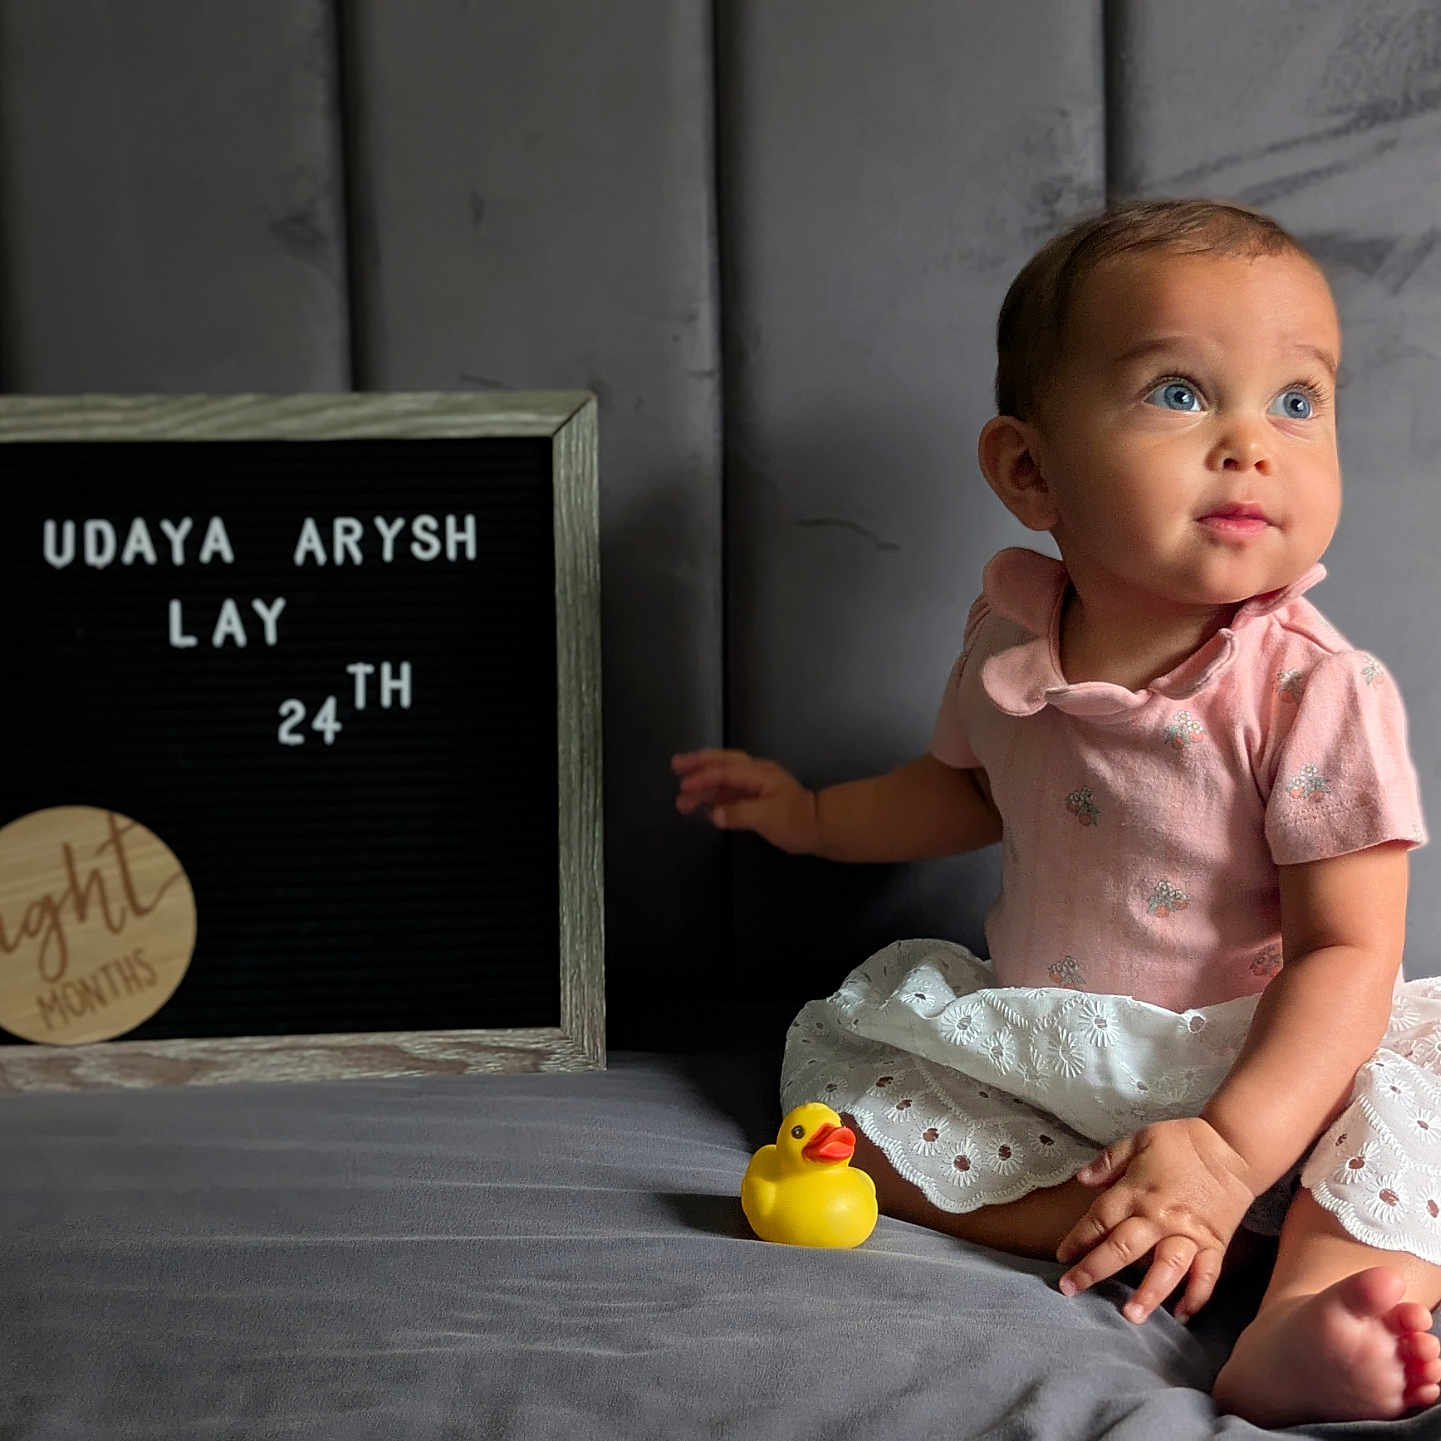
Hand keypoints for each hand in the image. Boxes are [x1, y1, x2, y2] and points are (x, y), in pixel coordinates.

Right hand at [671, 748, 818, 853]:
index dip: (703, 777)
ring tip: (681, 798)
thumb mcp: (768, 817)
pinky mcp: (755, 797)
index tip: (684, 785)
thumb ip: (738, 813)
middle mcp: (755, 774)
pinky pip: (729, 791)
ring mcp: (756, 784)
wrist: (820, 827)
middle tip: (675, 765)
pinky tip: (702, 804)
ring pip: (723, 778)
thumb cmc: (796, 821)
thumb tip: (713, 814)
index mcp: (759, 774)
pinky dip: (713, 795)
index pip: (725, 771)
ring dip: (702, 785)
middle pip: (722, 762)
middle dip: (698, 764)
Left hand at [1055, 1117, 1255, 1324]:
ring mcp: (1189, 1233)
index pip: (1099, 1220)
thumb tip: (1081, 1179)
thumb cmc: (1182, 1141)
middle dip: (1093, 1270)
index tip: (1062, 1257)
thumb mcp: (1139, 1139)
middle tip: (1070, 1290)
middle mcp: (1159, 1217)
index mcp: (1137, 1191)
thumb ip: (1109, 1160)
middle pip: (1122, 1248)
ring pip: (1165, 1268)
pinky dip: (1196, 1296)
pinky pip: (1206, 1275)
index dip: (1078, 1239)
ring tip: (1130, 1315)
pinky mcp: (1214, 1244)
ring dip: (1148, 1293)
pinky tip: (1182, 1315)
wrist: (1232, 1147)